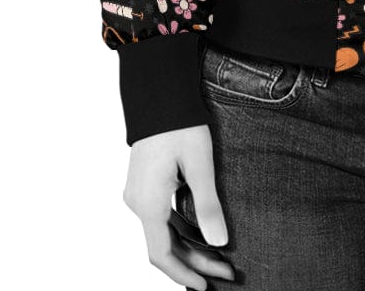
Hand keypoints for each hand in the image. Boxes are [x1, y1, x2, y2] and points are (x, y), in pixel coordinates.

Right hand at [123, 124, 235, 289]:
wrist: (159, 94)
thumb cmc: (180, 124)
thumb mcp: (200, 164)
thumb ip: (207, 205)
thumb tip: (220, 242)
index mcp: (148, 203)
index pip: (162, 255)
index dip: (184, 275)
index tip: (206, 287)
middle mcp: (138, 202)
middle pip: (165, 245)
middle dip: (196, 261)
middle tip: (227, 271)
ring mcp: (138, 193)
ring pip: (163, 231)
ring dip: (189, 246)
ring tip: (220, 256)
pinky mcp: (144, 183)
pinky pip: (160, 216)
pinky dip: (180, 230)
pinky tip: (201, 233)